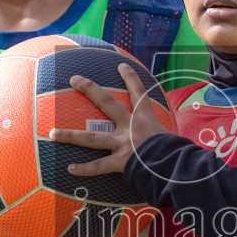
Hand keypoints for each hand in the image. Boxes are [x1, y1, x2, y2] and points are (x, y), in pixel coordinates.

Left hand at [47, 63, 169, 176]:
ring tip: (51, 134)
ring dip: (70, 135)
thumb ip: (172, 141)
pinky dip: (84, 170)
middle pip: (107, 103)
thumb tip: (184, 150)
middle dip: (90, 89)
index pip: (140, 94)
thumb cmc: (180, 155)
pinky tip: (69, 169)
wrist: (177, 166)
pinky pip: (98, 167)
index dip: (131, 78)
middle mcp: (131, 127)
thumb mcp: (177, 141)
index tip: (121, 65)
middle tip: (74, 79)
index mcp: (147, 120)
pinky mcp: (120, 162)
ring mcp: (122, 144)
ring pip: (92, 138)